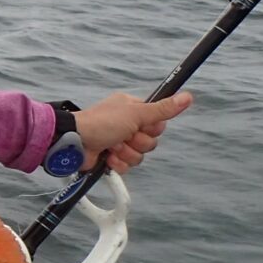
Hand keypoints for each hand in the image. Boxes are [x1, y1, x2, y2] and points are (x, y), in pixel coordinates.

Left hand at [75, 91, 192, 171]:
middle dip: (137, 142)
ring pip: (140, 156)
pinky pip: (127, 166)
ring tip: (112, 146)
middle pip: (150, 141)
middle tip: (123, 135)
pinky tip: (107, 156)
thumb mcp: (136, 113)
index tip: (141, 125)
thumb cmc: (102, 122)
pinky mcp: (111, 158)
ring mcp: (118, 141)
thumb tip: (188, 96)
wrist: (74, 142)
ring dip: (126, 153)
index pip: (158, 123)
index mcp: (133, 109)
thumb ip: (162, 109)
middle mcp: (127, 124)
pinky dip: (118, 163)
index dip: (152, 128)